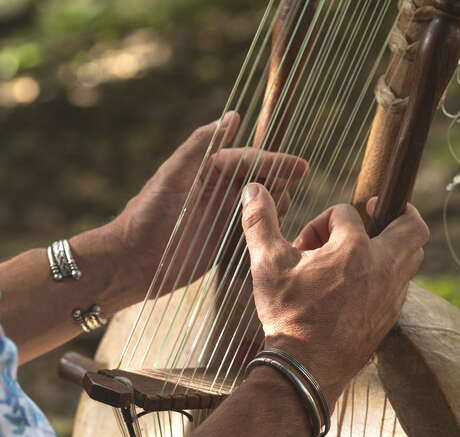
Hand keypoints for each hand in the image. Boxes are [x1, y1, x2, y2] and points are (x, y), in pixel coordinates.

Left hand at [110, 112, 307, 299]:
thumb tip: (233, 115)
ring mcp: (222, 218)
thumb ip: (200, 144)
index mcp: (207, 170)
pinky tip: (274, 235)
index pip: (249, 160)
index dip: (275, 162)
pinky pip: (252, 233)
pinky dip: (264, 231)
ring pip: (260, 207)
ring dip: (273, 209)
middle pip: (259, 181)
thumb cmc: (148, 215)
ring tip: (279, 215)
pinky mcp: (223, 244)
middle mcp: (218, 192)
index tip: (301, 167)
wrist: (133, 262)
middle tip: (289, 195)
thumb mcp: (172, 175)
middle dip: (278, 184)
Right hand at [241, 184, 429, 407]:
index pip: (347, 212)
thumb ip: (260, 222)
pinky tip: (357, 284)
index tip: (304, 246)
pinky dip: (386, 273)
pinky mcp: (390, 315)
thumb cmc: (287, 314)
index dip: (321, 222)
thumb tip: (253, 188)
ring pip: (412, 254)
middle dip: (393, 211)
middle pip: (411, 224)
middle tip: (370, 213)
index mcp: (354, 248)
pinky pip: (402, 282)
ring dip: (389, 243)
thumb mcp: (267, 264)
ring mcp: (391, 293)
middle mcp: (383, 266)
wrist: (304, 368)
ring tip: (356, 253)